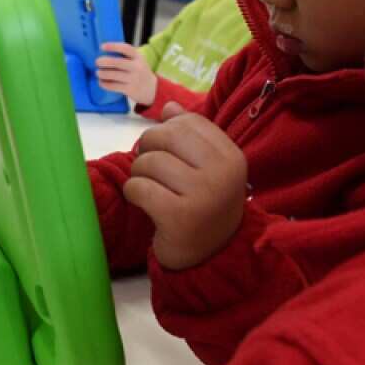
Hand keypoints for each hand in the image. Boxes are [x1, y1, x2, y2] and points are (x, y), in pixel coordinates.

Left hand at [96, 42, 158, 104]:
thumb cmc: (140, 72)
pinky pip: (113, 86)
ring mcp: (134, 79)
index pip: (126, 49)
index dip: (113, 46)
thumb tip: (104, 54)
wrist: (152, 89)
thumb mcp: (137, 61)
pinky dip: (104, 84)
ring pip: (113, 75)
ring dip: (102, 74)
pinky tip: (101, 82)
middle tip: (97, 62)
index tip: (102, 46)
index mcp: (138, 57)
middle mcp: (137, 67)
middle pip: (118, 63)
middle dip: (104, 61)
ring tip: (98, 73)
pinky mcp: (130, 90)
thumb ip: (125, 57)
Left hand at [123, 103, 246, 269]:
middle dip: (147, 148)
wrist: (208, 256)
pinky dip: (133, 192)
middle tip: (150, 169)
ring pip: (148, 161)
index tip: (165, 150)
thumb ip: (188, 136)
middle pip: (166, 135)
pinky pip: (139, 187)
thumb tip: (169, 108)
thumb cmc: (203, 204)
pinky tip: (142, 202)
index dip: (165, 130)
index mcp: (231, 156)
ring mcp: (203, 195)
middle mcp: (223, 174)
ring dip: (138, 173)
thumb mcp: (204, 168)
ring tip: (149, 188)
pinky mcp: (178, 216)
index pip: (187, 122)